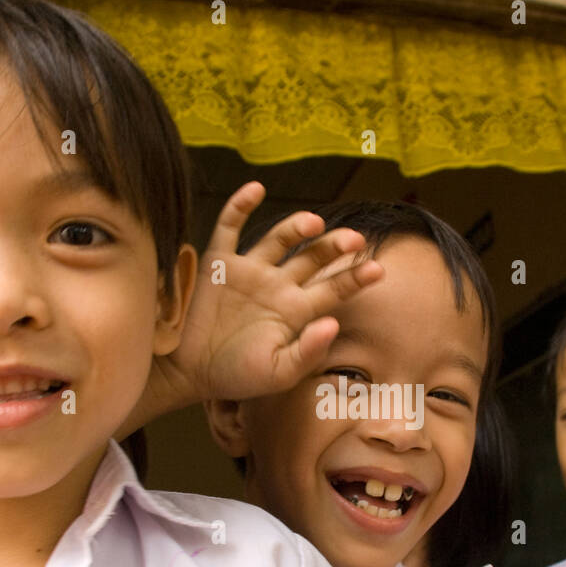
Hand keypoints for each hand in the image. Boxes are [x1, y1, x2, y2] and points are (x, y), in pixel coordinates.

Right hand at [119, 182, 382, 436]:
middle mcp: (277, 285)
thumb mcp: (277, 373)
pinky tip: (256, 189)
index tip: (378, 269)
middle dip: (335, 247)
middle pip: (313, 257)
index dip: (355, 278)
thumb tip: (333, 324)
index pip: (334, 289)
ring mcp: (249, 271)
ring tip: (314, 223)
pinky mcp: (218, 263)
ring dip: (296, 227)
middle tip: (354, 240)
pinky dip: (241, 206)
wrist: (187, 372)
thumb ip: (306, 352)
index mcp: (296, 311)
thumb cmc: (236, 377)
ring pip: (278, 238)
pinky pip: (230, 227)